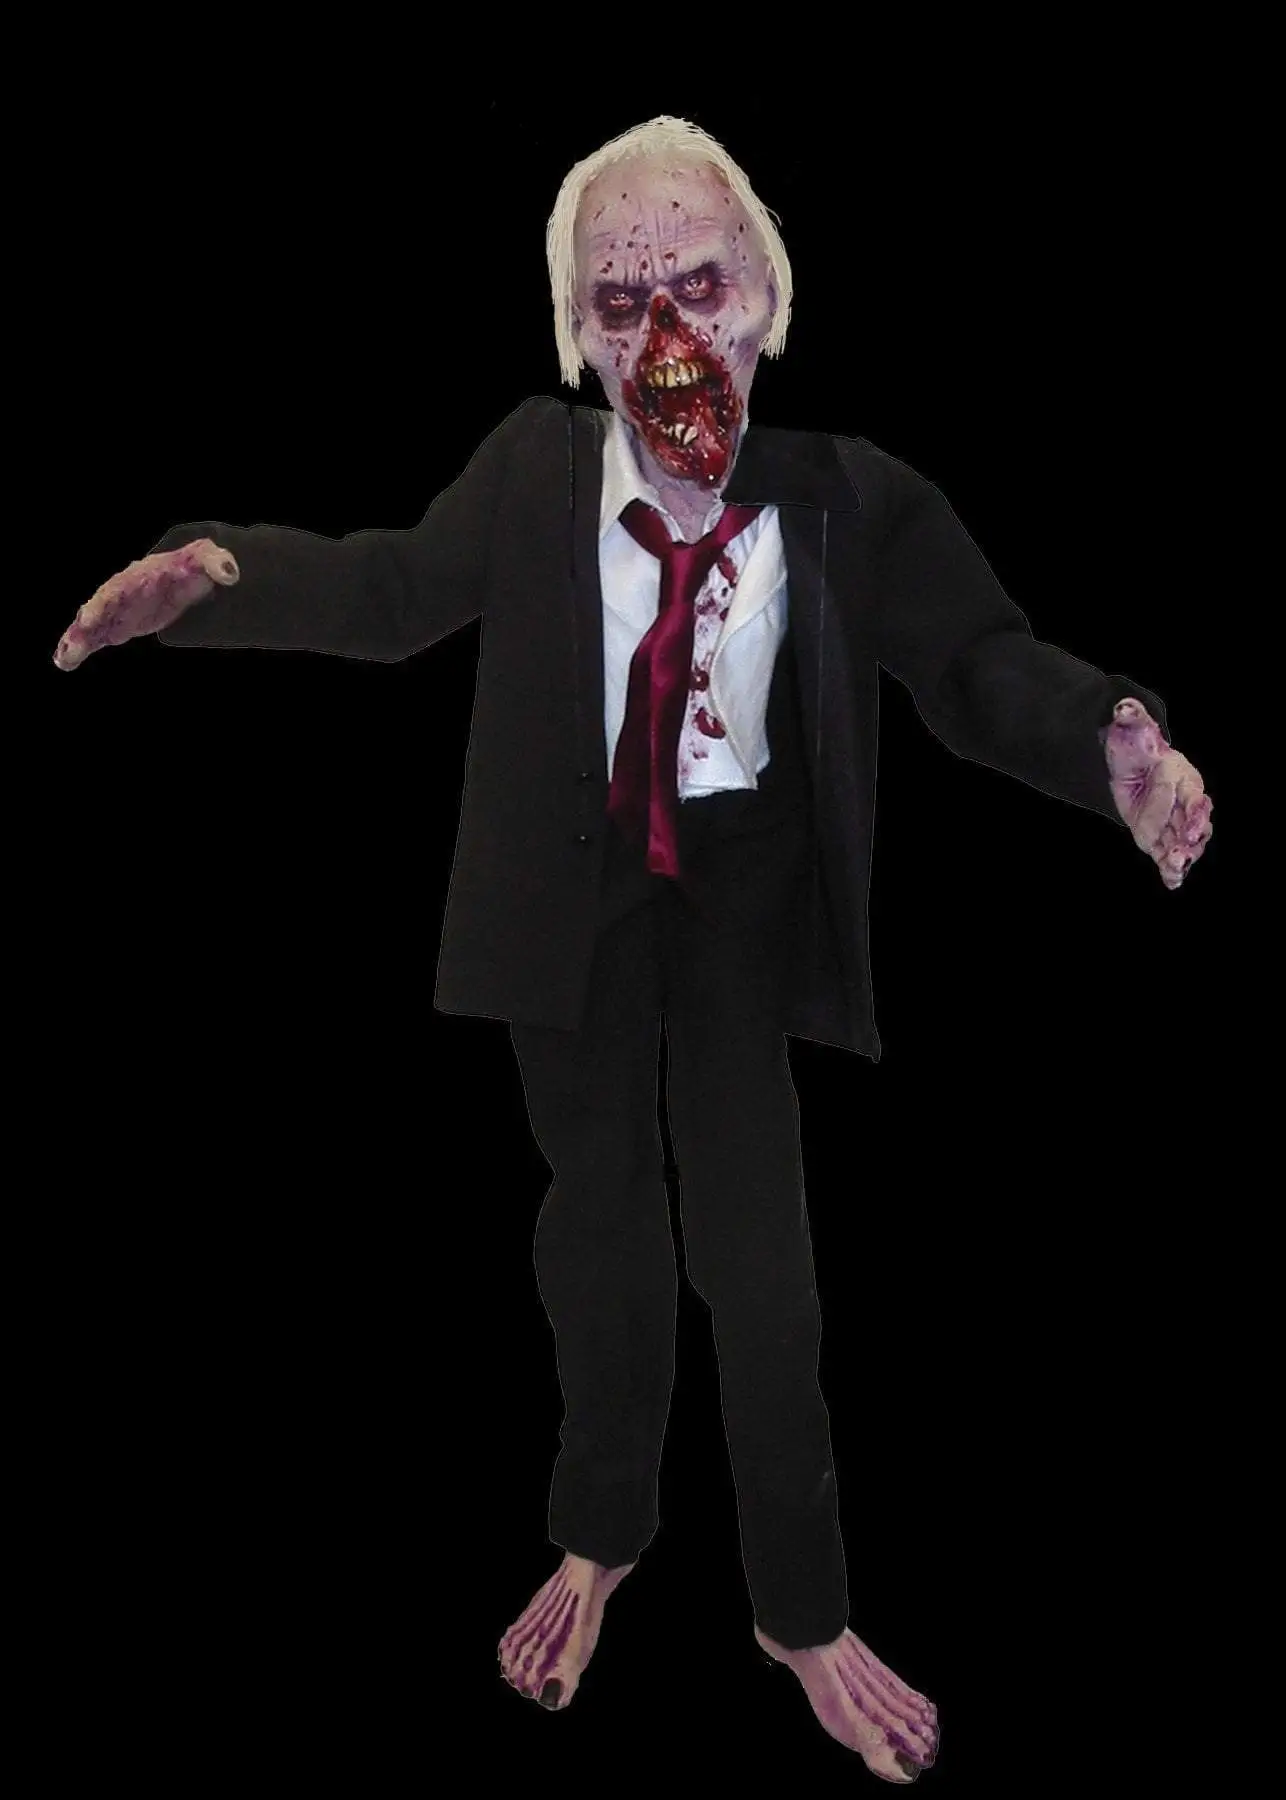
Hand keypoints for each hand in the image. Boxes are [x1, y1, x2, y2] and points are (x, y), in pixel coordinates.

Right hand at [54, 539, 239, 670]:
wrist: (183, 575)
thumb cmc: (192, 567)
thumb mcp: (207, 560)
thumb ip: (217, 563)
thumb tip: (231, 573)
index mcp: (136, 577)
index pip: (117, 590)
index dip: (102, 604)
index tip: (90, 618)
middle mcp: (120, 592)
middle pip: (97, 608)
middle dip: (85, 625)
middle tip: (72, 646)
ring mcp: (116, 610)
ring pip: (91, 626)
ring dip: (76, 641)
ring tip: (63, 660)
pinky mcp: (116, 625)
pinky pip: (94, 637)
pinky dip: (79, 648)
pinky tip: (64, 662)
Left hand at [1103, 697, 1211, 889]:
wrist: (1127, 763)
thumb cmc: (1135, 744)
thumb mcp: (1131, 728)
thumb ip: (1131, 718)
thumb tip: (1123, 707)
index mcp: (1182, 774)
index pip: (1192, 793)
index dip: (1192, 809)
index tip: (1188, 824)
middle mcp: (1184, 801)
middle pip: (1195, 823)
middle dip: (1190, 840)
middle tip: (1180, 853)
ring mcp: (1173, 821)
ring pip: (1184, 843)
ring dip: (1181, 858)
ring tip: (1174, 869)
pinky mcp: (1159, 837)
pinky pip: (1167, 855)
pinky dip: (1172, 870)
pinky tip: (1172, 883)